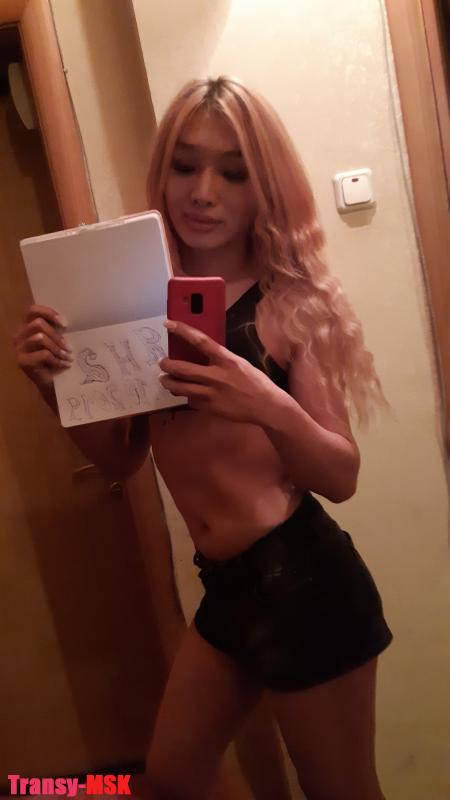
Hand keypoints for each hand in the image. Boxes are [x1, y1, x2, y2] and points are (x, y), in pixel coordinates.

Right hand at [13, 304, 73, 389]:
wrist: (52, 385)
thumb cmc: (56, 361)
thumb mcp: (57, 341)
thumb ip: (57, 329)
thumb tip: (66, 322)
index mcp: (27, 328)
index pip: (32, 310)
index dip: (49, 313)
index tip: (65, 324)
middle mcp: (19, 336)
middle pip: (38, 324)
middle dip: (56, 335)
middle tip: (69, 347)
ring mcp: (19, 349)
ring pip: (40, 338)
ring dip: (57, 348)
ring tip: (68, 357)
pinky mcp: (23, 362)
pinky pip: (43, 354)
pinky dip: (58, 360)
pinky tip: (65, 365)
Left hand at [159, 320, 283, 423]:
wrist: (266, 406)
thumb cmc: (255, 382)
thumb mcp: (239, 363)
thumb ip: (220, 359)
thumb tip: (200, 354)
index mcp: (226, 360)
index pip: (200, 341)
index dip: (182, 331)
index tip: (168, 324)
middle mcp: (216, 376)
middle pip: (182, 368)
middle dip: (167, 365)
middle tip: (162, 363)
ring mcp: (212, 394)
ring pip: (180, 387)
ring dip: (169, 383)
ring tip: (165, 380)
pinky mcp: (210, 408)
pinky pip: (191, 400)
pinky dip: (187, 396)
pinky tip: (187, 394)